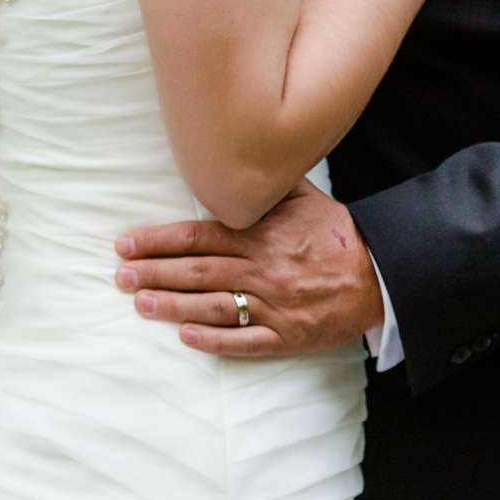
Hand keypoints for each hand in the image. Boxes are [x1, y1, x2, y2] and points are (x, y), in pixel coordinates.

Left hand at [114, 180, 383, 357]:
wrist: (379, 275)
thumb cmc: (335, 235)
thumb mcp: (302, 198)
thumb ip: (264, 185)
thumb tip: (230, 159)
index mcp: (260, 235)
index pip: (199, 236)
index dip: (158, 241)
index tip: (126, 244)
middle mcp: (261, 269)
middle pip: (197, 272)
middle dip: (154, 274)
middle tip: (120, 277)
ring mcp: (272, 305)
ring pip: (213, 306)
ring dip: (172, 305)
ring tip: (140, 304)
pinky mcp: (286, 335)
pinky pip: (245, 340)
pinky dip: (214, 339)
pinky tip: (185, 336)